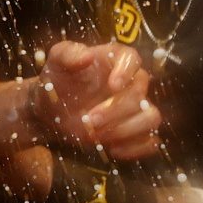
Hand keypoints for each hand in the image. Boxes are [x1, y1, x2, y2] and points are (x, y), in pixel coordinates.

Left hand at [28, 41, 160, 159]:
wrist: (50, 110)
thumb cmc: (57, 80)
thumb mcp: (56, 62)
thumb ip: (68, 54)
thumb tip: (87, 55)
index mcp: (114, 60)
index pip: (132, 59)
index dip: (127, 72)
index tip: (112, 86)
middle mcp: (130, 83)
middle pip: (140, 95)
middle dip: (115, 110)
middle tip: (90, 120)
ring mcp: (135, 109)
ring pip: (151, 118)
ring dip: (126, 129)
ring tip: (97, 135)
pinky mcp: (135, 132)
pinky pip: (150, 141)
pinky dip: (135, 148)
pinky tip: (112, 149)